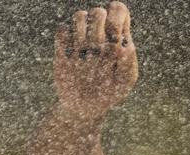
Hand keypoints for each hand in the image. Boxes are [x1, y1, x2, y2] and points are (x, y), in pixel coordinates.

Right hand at [54, 2, 137, 120]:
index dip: (117, 14)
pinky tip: (70, 56)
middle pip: (98, 12)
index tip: (115, 33)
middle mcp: (99, 34)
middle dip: (99, 26)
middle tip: (98, 47)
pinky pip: (61, 31)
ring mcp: (80, 39)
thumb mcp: (123, 84)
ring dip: (81, 32)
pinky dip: (65, 40)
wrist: (84, 108)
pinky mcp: (63, 48)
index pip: (119, 11)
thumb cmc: (109, 94)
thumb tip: (125, 46)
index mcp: (118, 38)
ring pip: (79, 16)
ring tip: (83, 51)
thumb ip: (128, 65)